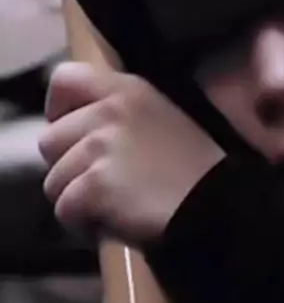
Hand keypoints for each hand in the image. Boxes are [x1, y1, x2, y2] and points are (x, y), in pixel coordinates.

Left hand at [39, 62, 224, 245]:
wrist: (215, 207)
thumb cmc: (194, 169)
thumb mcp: (162, 118)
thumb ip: (120, 113)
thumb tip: (77, 126)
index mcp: (127, 90)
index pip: (65, 79)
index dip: (58, 110)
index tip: (73, 135)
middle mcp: (108, 111)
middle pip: (50, 141)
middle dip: (68, 167)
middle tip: (100, 183)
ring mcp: (100, 147)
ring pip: (53, 180)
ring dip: (74, 199)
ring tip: (108, 207)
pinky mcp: (95, 184)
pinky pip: (64, 209)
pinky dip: (80, 224)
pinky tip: (108, 223)